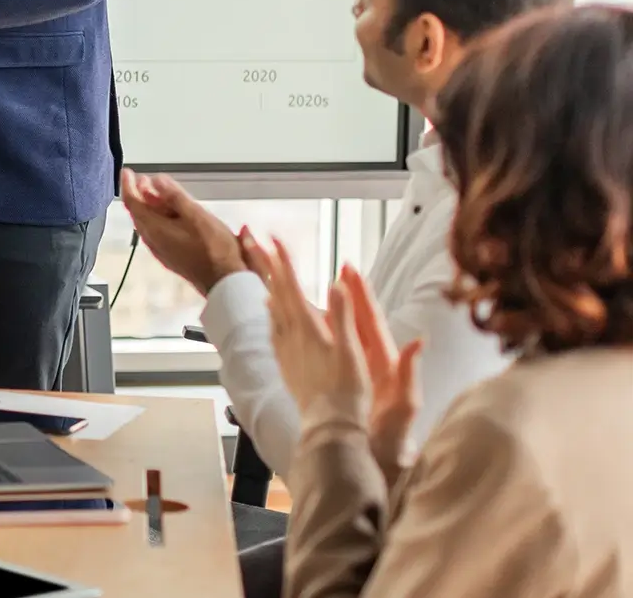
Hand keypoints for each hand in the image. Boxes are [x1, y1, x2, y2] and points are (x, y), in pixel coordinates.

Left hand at [119, 169, 245, 294]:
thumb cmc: (214, 250)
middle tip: (143, 180)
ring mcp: (162, 250)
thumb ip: (175, 197)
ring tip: (158, 192)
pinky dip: (160, 218)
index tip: (127, 173)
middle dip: (140, 194)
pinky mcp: (172, 256)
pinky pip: (159, 233)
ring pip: (149, 223)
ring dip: (151, 206)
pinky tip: (172, 215)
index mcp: (155, 230)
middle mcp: (154, 242)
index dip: (128, 186)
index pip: (132, 204)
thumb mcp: (196, 215)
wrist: (225, 281)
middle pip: (140, 214)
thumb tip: (157, 181)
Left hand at [246, 231, 342, 413]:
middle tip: (250, 240)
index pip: (291, 286)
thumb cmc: (347, 391)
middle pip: (276, 292)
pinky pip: (274, 331)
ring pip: (272, 309)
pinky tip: (270, 312)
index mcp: (308, 328)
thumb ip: (343, 314)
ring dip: (267, 285)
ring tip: (261, 270)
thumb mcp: (351, 350)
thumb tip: (336, 281)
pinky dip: (271, 314)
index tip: (272, 237)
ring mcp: (286, 350)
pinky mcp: (287, 363)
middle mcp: (291, 336)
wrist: (329, 426)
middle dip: (265, 264)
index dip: (283, 261)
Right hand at [342, 265, 424, 478]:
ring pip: (350, 337)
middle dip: (352, 294)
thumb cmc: (392, 446)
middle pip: (362, 323)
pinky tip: (320, 330)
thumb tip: (418, 341)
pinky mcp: (355, 390)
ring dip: (340, 312)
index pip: (372, 323)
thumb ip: (410, 377)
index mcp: (385, 366)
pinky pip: (341, 355)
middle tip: (341, 266)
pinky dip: (330, 337)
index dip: (361, 296)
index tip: (349, 269)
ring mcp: (366, 378)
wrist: (384, 473)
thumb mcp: (403, 411)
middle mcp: (377, 367)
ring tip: (326, 289)